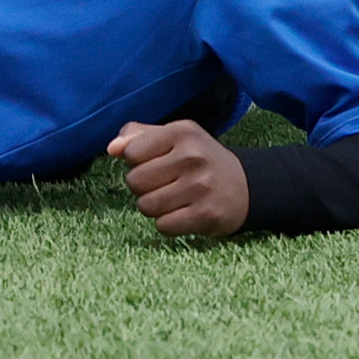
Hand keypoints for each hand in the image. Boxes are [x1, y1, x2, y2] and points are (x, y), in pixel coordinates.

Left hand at [106, 119, 255, 238]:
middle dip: (143, 187)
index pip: (131, 152)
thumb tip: (111, 149)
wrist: (247, 186)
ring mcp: (201, 187)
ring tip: (173, 199)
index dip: (135, 162)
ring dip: (154, 207)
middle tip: (164, 184)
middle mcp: (193, 157)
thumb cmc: (199, 159)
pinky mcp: (207, 215)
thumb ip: (137, 136)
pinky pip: (163, 226)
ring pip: (146, 206)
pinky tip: (183, 213)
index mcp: (182, 132)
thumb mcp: (174, 137)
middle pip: (135, 182)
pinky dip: (167, 223)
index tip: (154, 163)